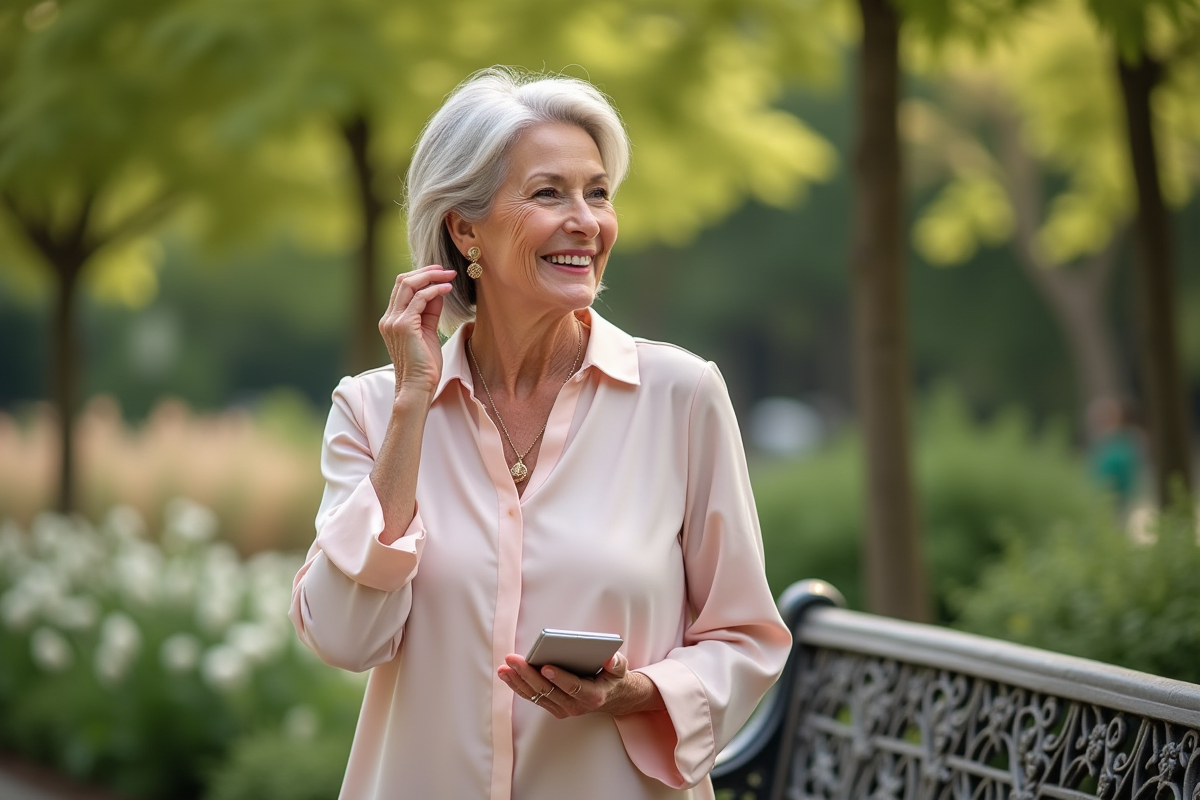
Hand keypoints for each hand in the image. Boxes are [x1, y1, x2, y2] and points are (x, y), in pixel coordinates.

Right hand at [378, 266, 455, 397]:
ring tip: (449, 276)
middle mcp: (388, 318)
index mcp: (391, 319)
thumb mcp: (428, 332)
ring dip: (431, 277)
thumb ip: (430, 312)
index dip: (421, 276)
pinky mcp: (404, 326)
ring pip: (409, 285)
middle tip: (446, 270)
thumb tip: (438, 292)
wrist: (418, 388)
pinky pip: (419, 299)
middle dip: (426, 272)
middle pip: (403, 281)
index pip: (402, 288)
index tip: (440, 273)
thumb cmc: (425, 366)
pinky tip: (447, 289)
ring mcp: (393, 321)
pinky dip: (434, 290)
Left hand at [497, 653, 663, 718]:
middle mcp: (575, 706)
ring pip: (536, 695)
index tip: (545, 666)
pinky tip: (507, 674)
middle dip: (529, 674)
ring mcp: (562, 709)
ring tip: (504, 667)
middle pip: (548, 691)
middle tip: (514, 660)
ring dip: (518, 681)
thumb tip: (609, 658)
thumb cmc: (612, 678)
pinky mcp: (553, 707)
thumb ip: (616, 663)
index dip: (559, 678)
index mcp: (592, 696)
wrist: (611, 698)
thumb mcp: (620, 668)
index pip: (573, 687)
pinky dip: (518, 686)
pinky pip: (533, 697)